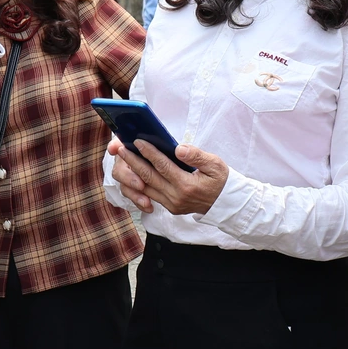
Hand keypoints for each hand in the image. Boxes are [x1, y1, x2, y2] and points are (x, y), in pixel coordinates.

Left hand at [106, 137, 227, 215]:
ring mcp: (172, 204)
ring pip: (145, 188)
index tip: (138, 141)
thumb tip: (179, 148)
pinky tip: (133, 172)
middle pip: (149, 177)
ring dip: (132, 172)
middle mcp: (176, 197)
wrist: (225, 203)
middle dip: (133, 161)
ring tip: (123, 159)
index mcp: (187, 185)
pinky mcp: (170, 207)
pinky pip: (150, 195)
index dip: (149, 153)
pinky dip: (140, 183)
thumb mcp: (215, 164)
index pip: (163, 166)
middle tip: (121, 148)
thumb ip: (197, 155)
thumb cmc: (220, 180)